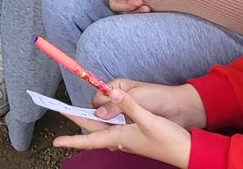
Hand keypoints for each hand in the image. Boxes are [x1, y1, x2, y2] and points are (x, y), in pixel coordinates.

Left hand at [53, 83, 202, 165]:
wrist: (187, 151)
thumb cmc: (168, 139)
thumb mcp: (148, 119)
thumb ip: (128, 105)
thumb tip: (109, 92)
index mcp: (119, 138)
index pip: (89, 139)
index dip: (71, 140)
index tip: (55, 141)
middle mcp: (120, 141)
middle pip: (93, 130)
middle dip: (78, 121)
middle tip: (62, 111)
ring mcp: (128, 140)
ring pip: (104, 129)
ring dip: (91, 121)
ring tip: (78, 111)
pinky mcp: (136, 136)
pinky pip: (115, 129)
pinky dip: (107, 121)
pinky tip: (108, 116)